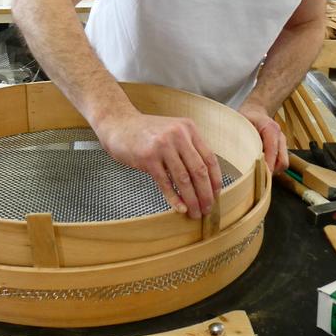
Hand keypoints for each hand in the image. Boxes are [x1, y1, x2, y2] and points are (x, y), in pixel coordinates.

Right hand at [93, 113, 223, 219]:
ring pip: (184, 179)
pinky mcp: (148, 158)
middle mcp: (178, 135)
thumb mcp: (172, 132)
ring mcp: (163, 146)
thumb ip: (188, 148)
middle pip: (199, 170)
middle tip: (207, 209)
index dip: (215, 180)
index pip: (209, 158)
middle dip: (205, 194)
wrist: (119, 124)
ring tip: (194, 212)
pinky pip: (165, 183)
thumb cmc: (146, 132)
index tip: (216, 195)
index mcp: (188, 128)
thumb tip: (205, 180)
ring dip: (192, 199)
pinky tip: (179, 208)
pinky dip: (174, 198)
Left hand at [238, 102, 288, 173]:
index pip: (273, 151)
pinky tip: (261, 166)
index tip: (259, 175)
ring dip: (272, 170)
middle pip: (282, 162)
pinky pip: (280, 163)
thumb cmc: (247, 118)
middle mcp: (280, 137)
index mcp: (270, 129)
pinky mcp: (282, 149)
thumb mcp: (241, 124)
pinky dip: (272, 167)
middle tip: (257, 176)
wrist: (256, 112)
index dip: (267, 165)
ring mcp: (282, 143)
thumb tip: (238, 154)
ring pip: (283, 164)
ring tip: (257, 171)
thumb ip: (242, 137)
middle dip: (271, 171)